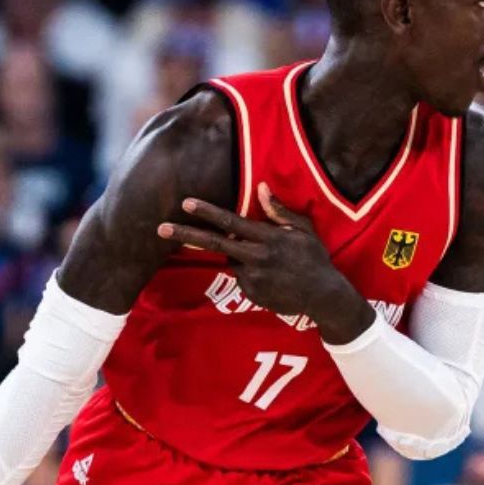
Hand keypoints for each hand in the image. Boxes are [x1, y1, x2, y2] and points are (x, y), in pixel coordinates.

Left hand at [157, 185, 371, 342]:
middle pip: (214, 243)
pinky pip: (241, 276)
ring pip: (231, 260)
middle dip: (186, 235)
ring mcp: (252, 278)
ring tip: (269, 262)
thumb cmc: (315, 258)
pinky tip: (270, 276)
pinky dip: (248, 272)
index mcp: (268, 239)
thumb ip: (279, 211)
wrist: (323, 297)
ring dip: (239, 255)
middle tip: (161, 228)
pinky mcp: (251, 294)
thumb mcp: (304, 230)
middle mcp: (256, 257)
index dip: (207, 212)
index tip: (186, 203)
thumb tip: (260, 188)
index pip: (231, 222)